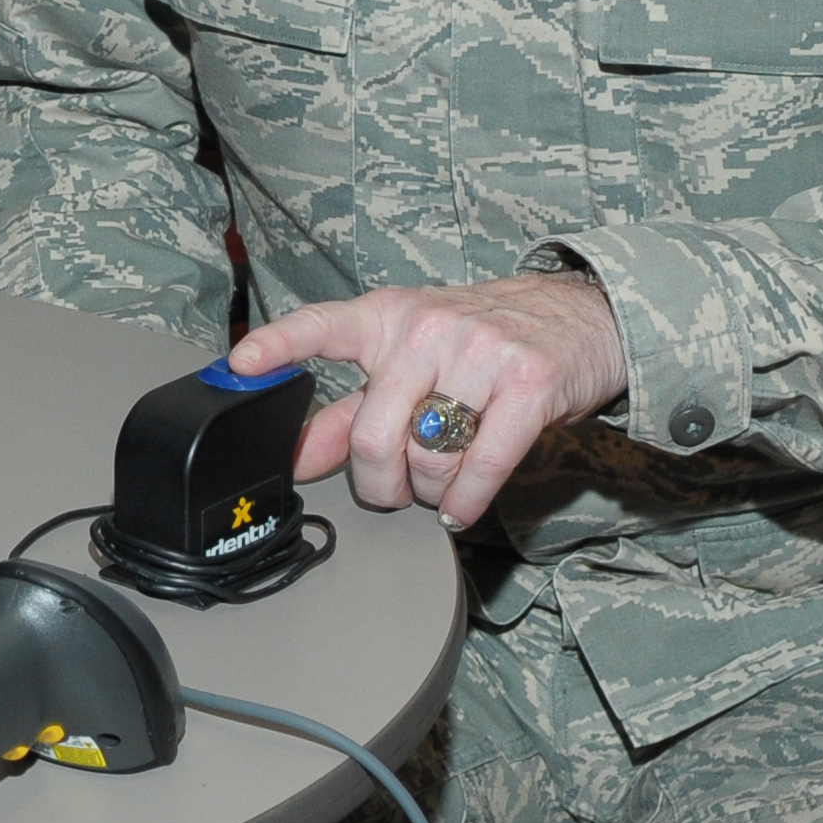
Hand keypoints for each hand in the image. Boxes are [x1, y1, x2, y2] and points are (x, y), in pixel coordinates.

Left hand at [229, 272, 630, 527]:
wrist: (582, 317)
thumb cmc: (485, 341)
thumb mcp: (411, 360)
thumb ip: (350, 408)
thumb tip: (300, 455)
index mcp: (389, 317)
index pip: (321, 327)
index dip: (277, 346)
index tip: (240, 365)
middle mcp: (428, 329)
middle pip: (372, 435)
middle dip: (377, 484)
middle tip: (392, 491)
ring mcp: (481, 352)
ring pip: (426, 457)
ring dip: (428, 493)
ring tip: (440, 485)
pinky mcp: (528, 383)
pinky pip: (481, 467)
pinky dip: (466, 501)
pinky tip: (462, 505)